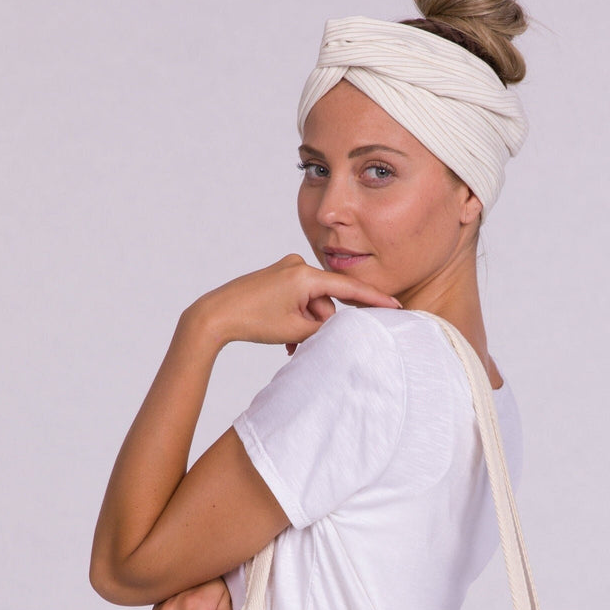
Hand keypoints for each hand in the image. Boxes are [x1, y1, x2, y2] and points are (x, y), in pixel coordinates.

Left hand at [189, 253, 401, 354]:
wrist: (215, 314)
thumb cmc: (252, 320)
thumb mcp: (294, 329)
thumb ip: (322, 327)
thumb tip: (333, 324)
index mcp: (305, 275)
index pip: (348, 288)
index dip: (372, 300)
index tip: (394, 306)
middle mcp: (297, 266)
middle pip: (326, 300)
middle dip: (319, 324)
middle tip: (299, 343)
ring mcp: (286, 270)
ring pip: (311, 303)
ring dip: (306, 324)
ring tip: (289, 343)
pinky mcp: (276, 278)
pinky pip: (298, 299)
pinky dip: (296, 317)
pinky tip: (285, 335)